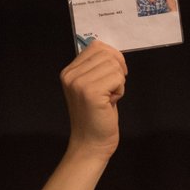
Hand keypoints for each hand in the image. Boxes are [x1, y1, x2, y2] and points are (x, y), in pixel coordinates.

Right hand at [60, 40, 127, 159]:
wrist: (91, 143)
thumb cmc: (97, 117)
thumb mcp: (93, 87)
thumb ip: (97, 69)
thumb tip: (113, 53)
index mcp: (69, 71)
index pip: (97, 46)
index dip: (114, 58)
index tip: (116, 75)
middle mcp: (70, 74)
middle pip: (107, 54)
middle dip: (118, 70)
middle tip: (113, 89)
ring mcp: (78, 83)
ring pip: (114, 66)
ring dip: (119, 82)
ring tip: (110, 98)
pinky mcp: (90, 92)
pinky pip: (118, 78)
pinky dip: (120, 90)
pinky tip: (111, 102)